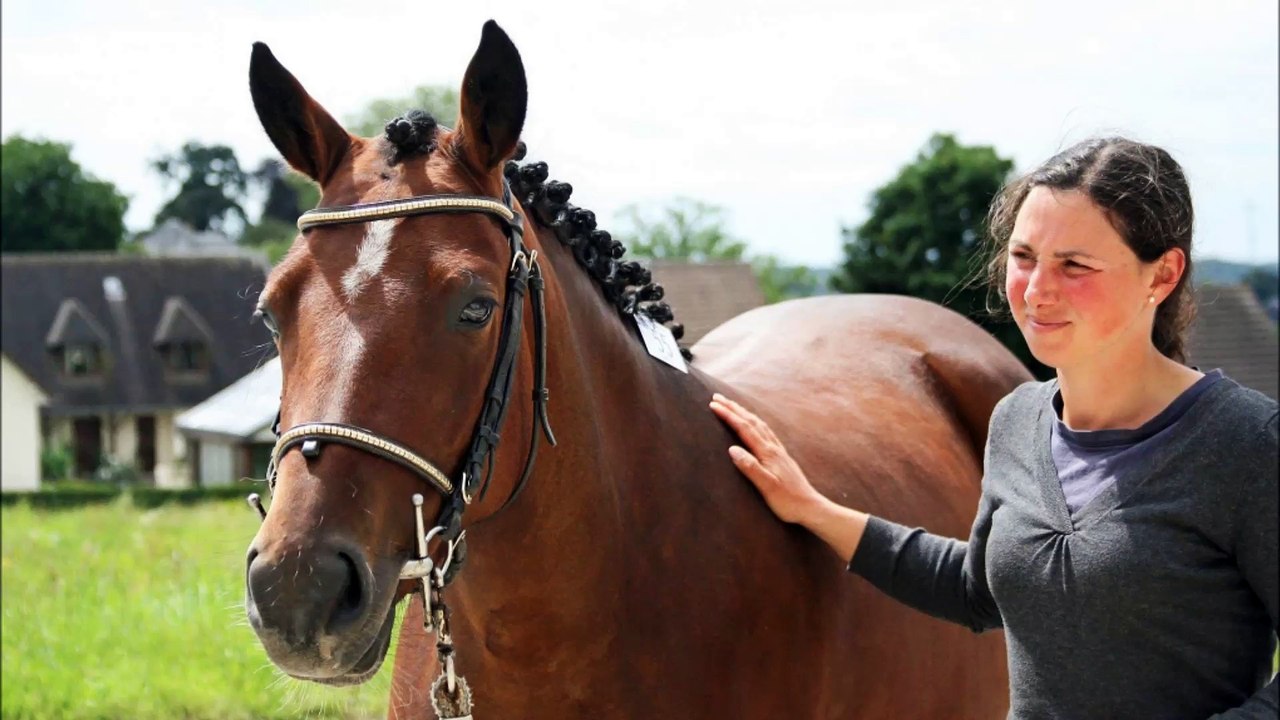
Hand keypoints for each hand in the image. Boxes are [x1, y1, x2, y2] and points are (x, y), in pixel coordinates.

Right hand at [709, 393, 822, 524]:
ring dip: (744, 413)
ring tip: (732, 405)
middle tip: (717, 397)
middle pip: (751, 421)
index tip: (713, 405)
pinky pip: (766, 432)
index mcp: (768, 453)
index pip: (744, 429)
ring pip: (759, 424)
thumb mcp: (767, 487)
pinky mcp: (782, 457)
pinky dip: (756, 422)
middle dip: (734, 408)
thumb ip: (750, 467)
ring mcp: (779, 451)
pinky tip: (755, 425)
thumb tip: (732, 449)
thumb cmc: (788, 502)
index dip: (728, 416)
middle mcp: (773, 448)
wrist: (810, 508)